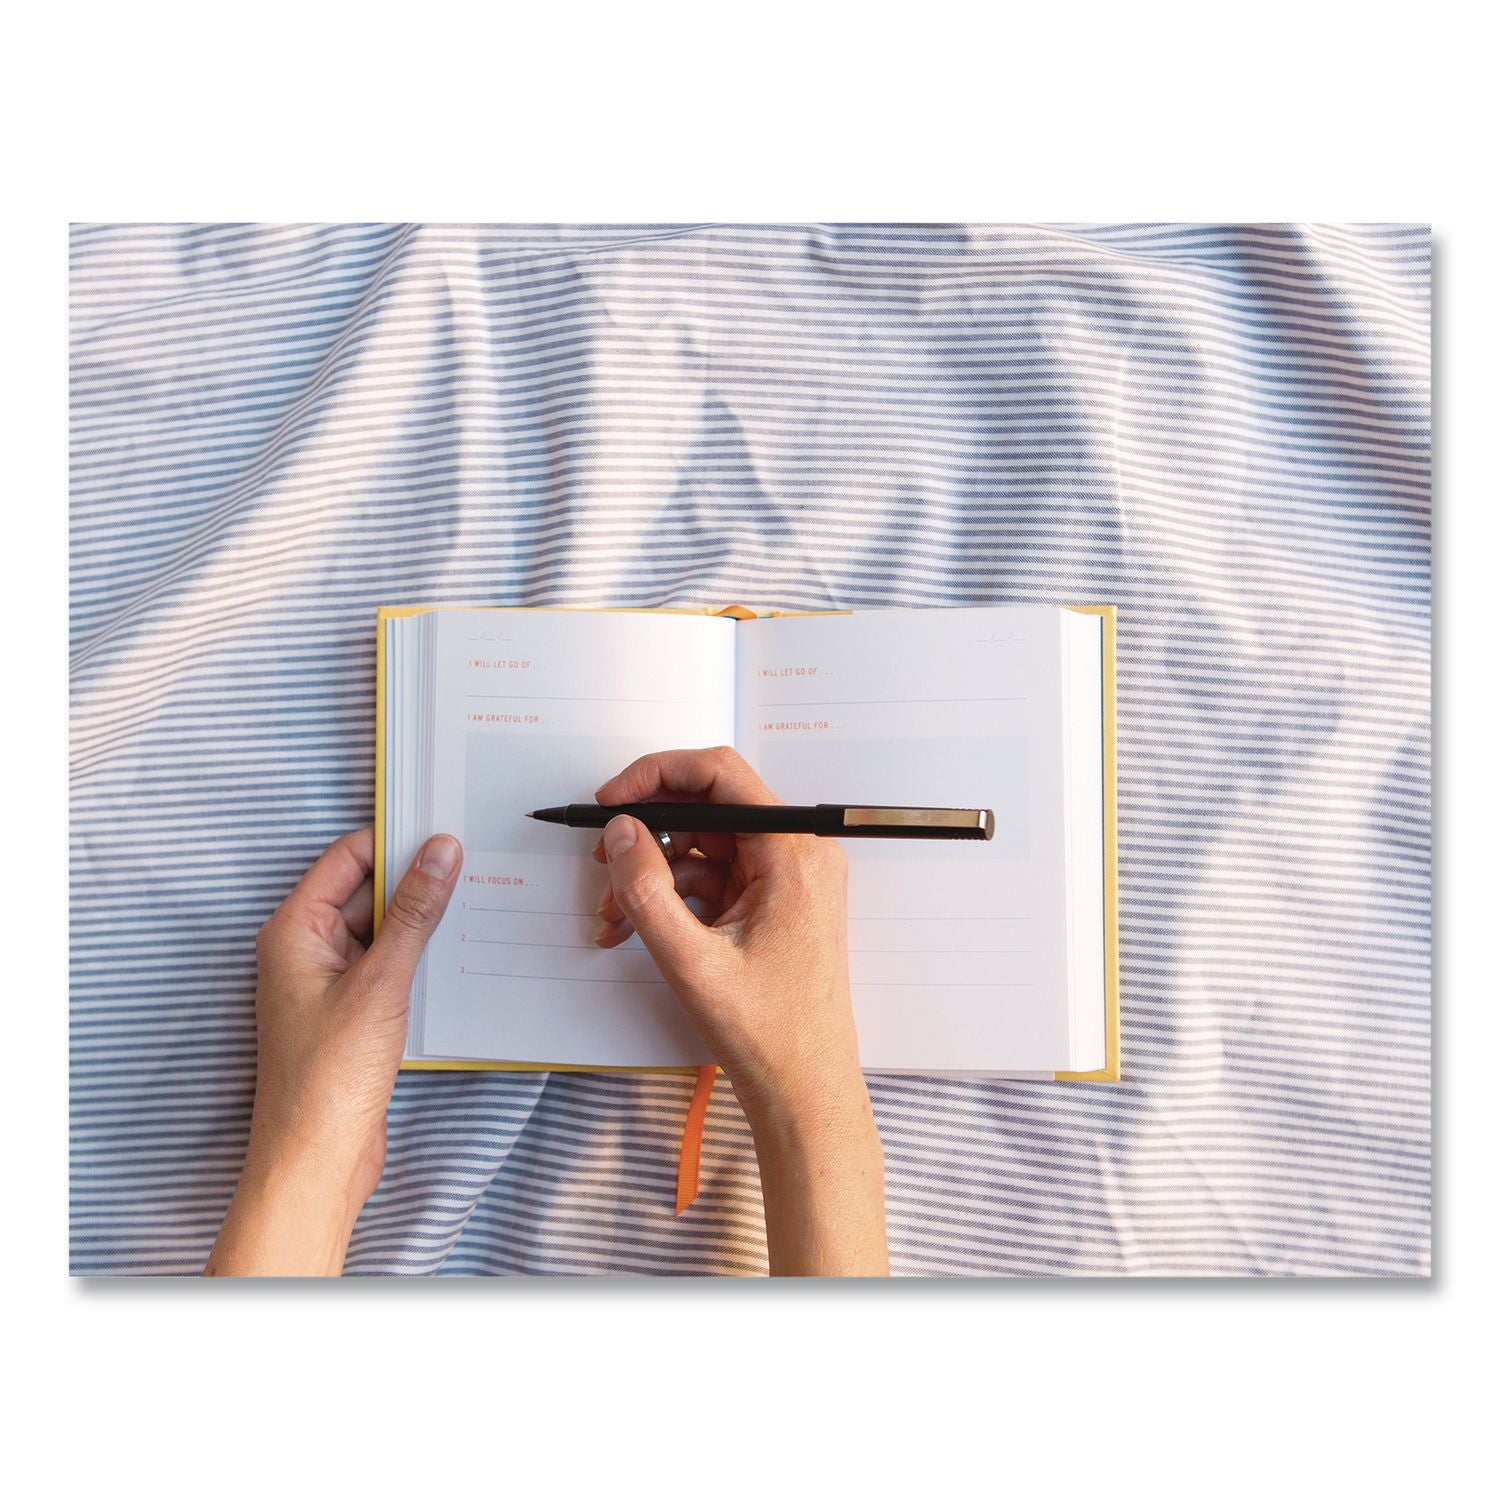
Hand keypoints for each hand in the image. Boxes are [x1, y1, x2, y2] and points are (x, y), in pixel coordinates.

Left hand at [205, 828, 460, 1274]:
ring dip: (423, 923)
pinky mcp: (353, 1012)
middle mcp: (308, 949)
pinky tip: (460, 957)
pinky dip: (420, 959)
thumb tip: (441, 850)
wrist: (317, 1162)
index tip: (449, 831)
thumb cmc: (328, 1078)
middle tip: (477, 867)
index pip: (348, 857)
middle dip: (418, 882)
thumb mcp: (380, 983)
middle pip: (369, 890)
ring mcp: (330, 982)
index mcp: (295, 929)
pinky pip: (390, 966)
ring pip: (384, 930)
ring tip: (479, 907)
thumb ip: (414, 912)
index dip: (397, 841)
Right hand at [593, 747, 886, 1274]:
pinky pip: (713, 877)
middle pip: (708, 808)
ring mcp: (787, 878)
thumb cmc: (766, 1032)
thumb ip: (646, 889)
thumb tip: (620, 830)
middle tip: (602, 863)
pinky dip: (672, 896)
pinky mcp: (774, 902)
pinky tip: (635, 928)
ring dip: (652, 873)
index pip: (719, 775)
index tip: (609, 802)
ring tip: (613, 917)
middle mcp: (797, 853)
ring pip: (704, 845)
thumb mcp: (690, 961)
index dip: (655, 776)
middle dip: (647, 834)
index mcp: (792, 852)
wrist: (804, 1089)